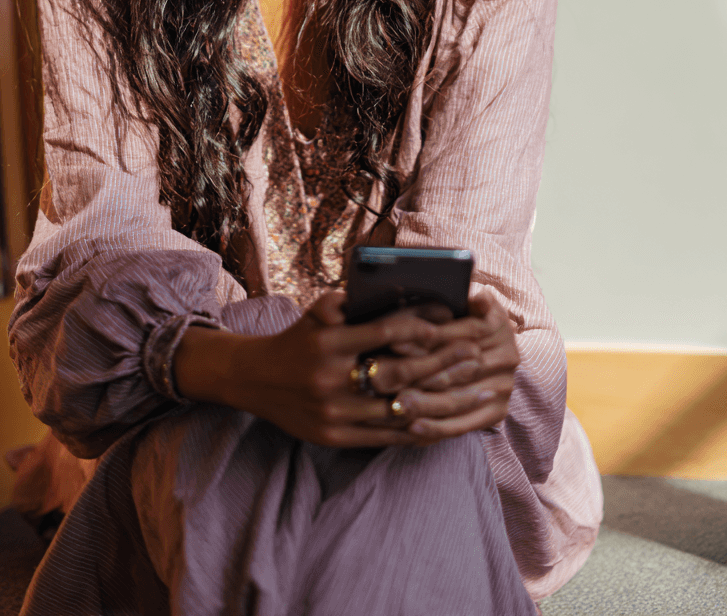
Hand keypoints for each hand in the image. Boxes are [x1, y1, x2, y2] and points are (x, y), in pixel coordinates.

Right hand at [173, 291, 507, 448]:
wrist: (254, 380)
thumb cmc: (298, 339)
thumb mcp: (317, 312)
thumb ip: (353, 302)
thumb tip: (402, 292)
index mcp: (328, 343)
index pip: (384, 331)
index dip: (420, 324)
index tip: (450, 318)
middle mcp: (331, 379)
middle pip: (399, 371)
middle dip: (443, 362)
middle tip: (475, 353)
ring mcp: (333, 412)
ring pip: (398, 408)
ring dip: (443, 400)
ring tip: (474, 391)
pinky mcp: (334, 438)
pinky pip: (386, 437)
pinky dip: (419, 429)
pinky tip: (446, 422)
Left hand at [368, 290, 519, 440]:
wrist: (493, 345)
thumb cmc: (464, 314)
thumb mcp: (465, 297)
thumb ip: (463, 296)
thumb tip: (479, 297)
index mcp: (498, 323)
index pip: (460, 332)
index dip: (426, 337)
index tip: (392, 341)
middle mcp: (507, 357)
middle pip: (456, 369)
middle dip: (417, 374)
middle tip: (382, 378)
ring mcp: (504, 387)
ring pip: (458, 399)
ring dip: (424, 405)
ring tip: (395, 405)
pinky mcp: (497, 411)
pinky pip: (464, 424)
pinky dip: (437, 428)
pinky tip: (413, 428)